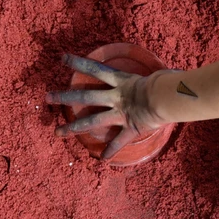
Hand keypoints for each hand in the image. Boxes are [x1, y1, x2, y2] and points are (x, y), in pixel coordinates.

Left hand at [45, 53, 169, 159]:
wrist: (171, 97)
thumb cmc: (166, 81)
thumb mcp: (155, 73)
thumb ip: (154, 73)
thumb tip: (168, 70)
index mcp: (121, 80)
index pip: (95, 68)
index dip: (78, 62)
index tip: (62, 58)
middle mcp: (117, 96)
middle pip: (85, 96)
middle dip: (65, 97)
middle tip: (47, 98)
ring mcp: (121, 112)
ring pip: (92, 121)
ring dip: (73, 127)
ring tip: (57, 133)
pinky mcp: (130, 127)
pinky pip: (119, 141)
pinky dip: (111, 150)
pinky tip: (101, 160)